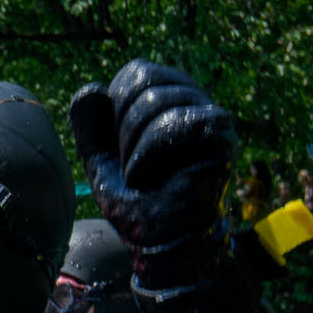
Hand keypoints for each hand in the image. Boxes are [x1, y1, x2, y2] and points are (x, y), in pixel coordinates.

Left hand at [67, 61, 238, 303]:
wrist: (157, 241)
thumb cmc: (135, 200)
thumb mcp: (100, 158)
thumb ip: (90, 125)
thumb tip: (92, 88)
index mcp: (169, 96)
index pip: (137, 71)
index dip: (115, 107)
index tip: (119, 148)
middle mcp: (195, 100)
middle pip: (145, 82)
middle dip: (121, 130)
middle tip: (130, 166)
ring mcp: (213, 117)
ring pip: (157, 102)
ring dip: (134, 147)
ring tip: (140, 176)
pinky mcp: (222, 138)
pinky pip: (180, 122)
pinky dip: (150, 152)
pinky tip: (151, 176)